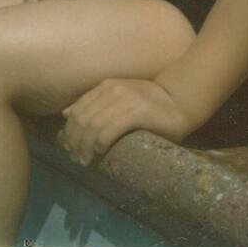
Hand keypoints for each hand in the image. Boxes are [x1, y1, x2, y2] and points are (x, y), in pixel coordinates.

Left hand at [58, 78, 196, 164]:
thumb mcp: (119, 99)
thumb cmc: (150, 104)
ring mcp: (125, 100)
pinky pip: (110, 128)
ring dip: (85, 146)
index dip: (70, 130)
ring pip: (94, 125)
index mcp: (106, 86)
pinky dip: (101, 142)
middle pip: (83, 118)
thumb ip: (95, 103)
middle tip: (76, 158)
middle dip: (75, 141)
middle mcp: (112, 89)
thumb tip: (67, 113)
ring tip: (85, 160)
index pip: (78, 109)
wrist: (180, 100)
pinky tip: (100, 151)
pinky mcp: (138, 112)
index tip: (69, 148)